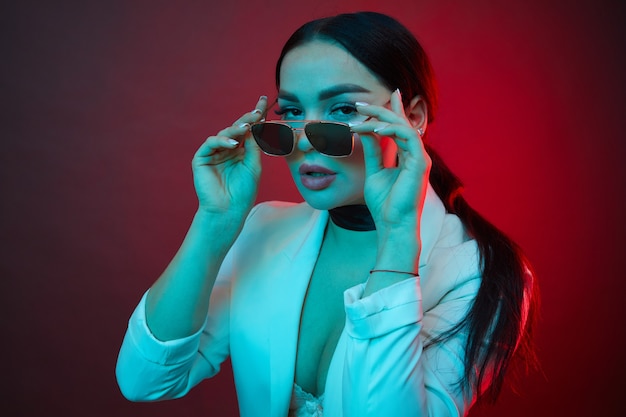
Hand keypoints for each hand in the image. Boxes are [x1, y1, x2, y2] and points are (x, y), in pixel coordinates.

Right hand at [192, 96, 267, 217]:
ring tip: (247, 127)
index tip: (264, 102)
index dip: (255, 117)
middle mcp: (226, 150)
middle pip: (237, 129)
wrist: (228, 210)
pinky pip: (210, 144)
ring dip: (236, 129)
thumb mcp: (253, 166)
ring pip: (224, 134)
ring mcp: (213, 153)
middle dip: (247, 118)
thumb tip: (254, 126)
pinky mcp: (201, 158)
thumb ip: (253, 146)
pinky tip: (232, 144)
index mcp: (240, 151)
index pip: (248, 131)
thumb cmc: (243, 192)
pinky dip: (221, 141)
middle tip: (257, 111)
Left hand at [352, 90, 430, 233]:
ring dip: (382, 119)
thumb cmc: (384, 204)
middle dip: (382, 110)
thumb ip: (373, 151)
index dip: (393, 110)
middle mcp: (416, 155)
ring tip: (362, 119)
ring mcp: (420, 159)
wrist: (392, 224)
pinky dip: (392, 130)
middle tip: (359, 105)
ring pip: (404, 127)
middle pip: (401, 123)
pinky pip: (408, 137)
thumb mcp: (374, 172)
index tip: (381, 97)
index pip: (400, 128)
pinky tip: (376, 129)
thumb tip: (365, 131)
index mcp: (408, 157)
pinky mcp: (420, 164)